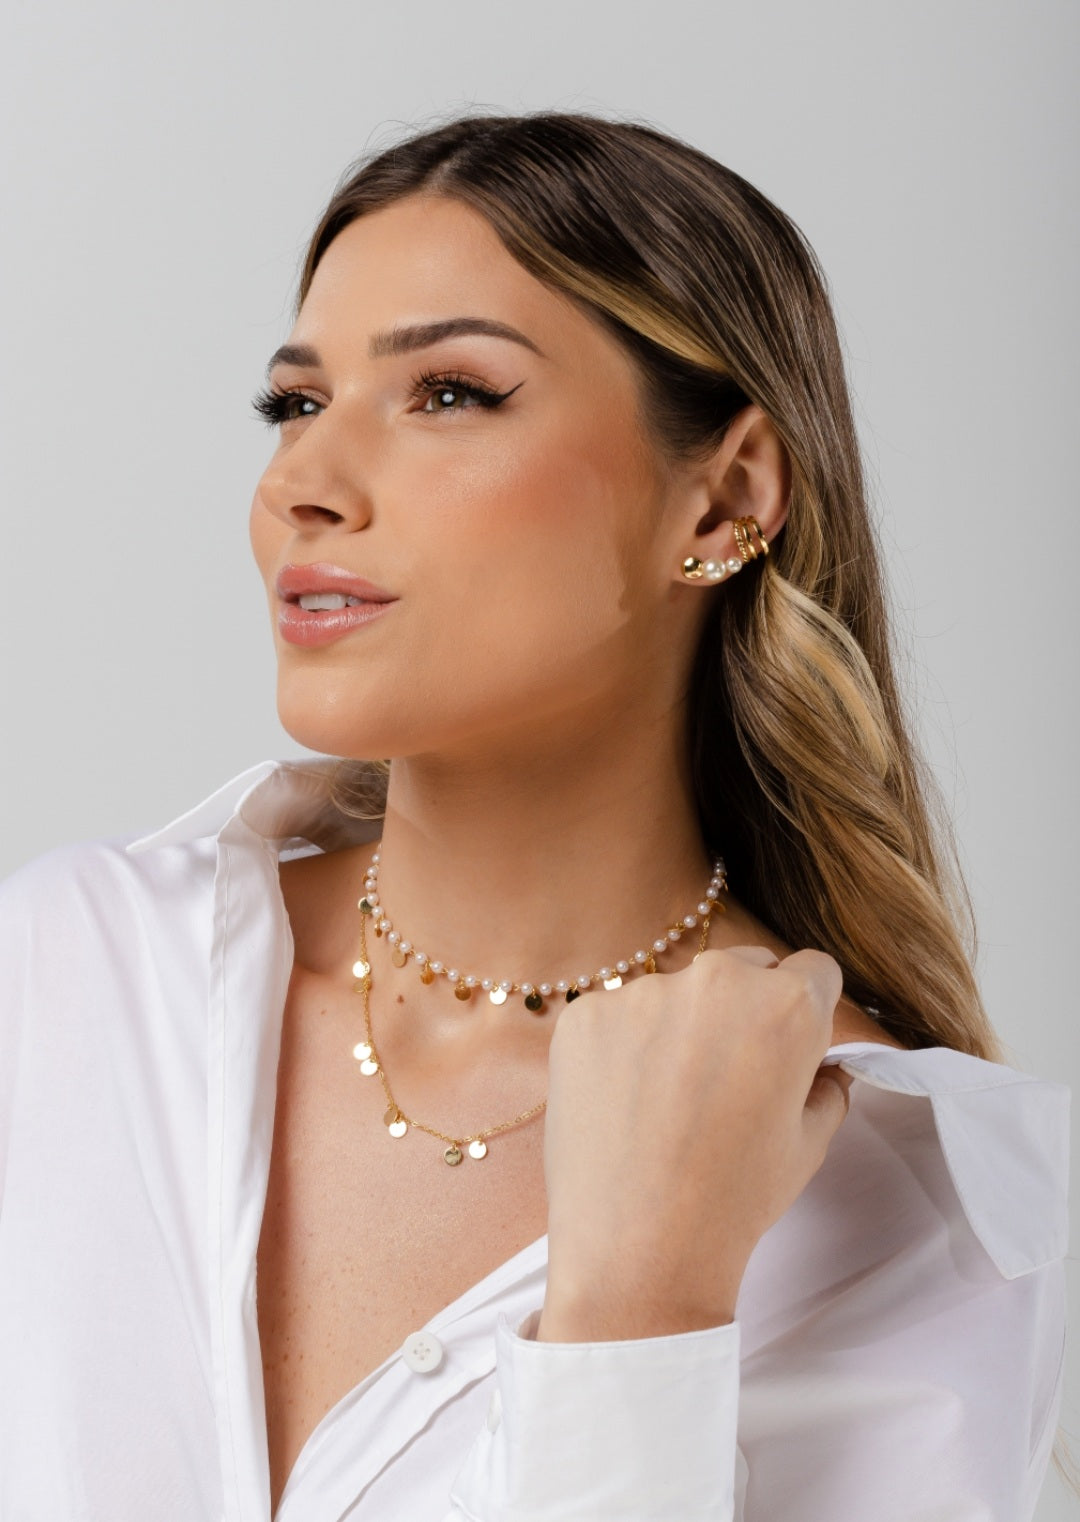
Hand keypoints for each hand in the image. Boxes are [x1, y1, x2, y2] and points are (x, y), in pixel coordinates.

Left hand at [535, 945, 852, 1341]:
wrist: (638, 1246)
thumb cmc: (734, 1200)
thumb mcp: (809, 1145)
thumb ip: (827, 1087)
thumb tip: (824, 1066)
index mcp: (787, 1005)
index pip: (811, 972)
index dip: (806, 1008)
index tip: (787, 1042)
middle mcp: (717, 980)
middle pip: (742, 971)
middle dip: (742, 1010)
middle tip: (726, 1078)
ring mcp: (644, 993)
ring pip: (674, 994)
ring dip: (678, 1027)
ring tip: (666, 1102)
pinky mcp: (586, 1015)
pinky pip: (616, 1017)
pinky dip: (621, 1048)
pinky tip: (622, 1103)